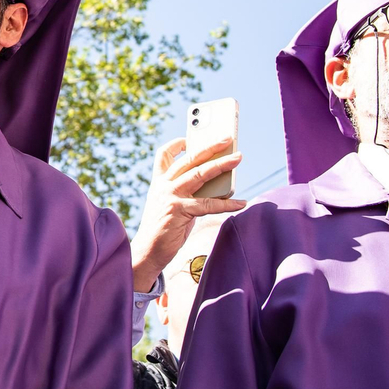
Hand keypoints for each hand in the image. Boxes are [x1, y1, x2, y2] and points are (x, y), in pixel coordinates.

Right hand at [130, 136, 245, 291]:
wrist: (147, 251)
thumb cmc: (164, 228)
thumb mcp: (171, 204)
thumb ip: (189, 192)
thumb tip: (217, 183)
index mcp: (159, 182)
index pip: (163, 155)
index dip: (177, 144)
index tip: (190, 137)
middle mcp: (163, 185)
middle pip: (189, 159)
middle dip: (210, 146)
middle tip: (227, 139)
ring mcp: (170, 197)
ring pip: (199, 174)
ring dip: (221, 165)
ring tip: (237, 159)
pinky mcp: (178, 211)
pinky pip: (208, 204)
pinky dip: (227, 203)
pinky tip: (240, 202)